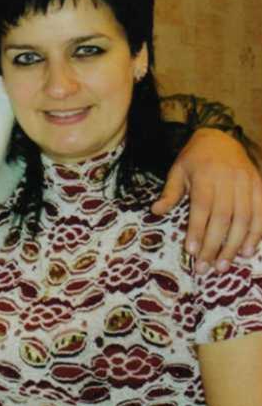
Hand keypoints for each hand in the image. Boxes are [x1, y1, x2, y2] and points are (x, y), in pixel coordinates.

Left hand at [151, 129, 261, 270]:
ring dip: (234, 245)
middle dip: (215, 245)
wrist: (221, 137)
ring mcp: (246, 183)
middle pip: (223, 217)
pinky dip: (256, 234)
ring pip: (244, 218)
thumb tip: (155, 211)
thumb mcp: (177, 170)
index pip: (202, 207)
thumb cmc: (195, 159)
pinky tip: (247, 251)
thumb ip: (169, 193)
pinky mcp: (259, 186)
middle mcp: (228, 179)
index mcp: (204, 175)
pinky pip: (261, 213)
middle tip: (206, 268)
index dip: (198, 230)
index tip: (192, 251)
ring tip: (224, 266)